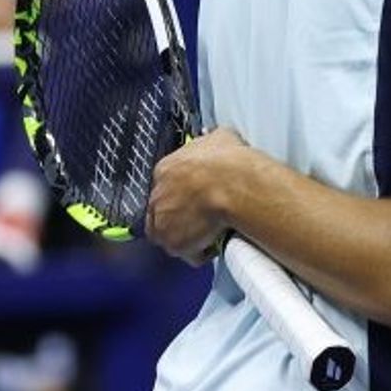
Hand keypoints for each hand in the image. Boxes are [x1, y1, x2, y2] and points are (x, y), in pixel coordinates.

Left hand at [146, 128, 246, 264]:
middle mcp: (158, 196)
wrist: (233, 184)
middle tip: (205, 217)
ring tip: (210, 234)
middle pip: (164, 211)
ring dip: (188, 236)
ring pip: (171, 234)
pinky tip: (215, 245)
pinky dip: (201, 252)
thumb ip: (211, 143)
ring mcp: (164, 223)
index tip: (198, 196)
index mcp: (165, 169)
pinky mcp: (176, 244)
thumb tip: (218, 140)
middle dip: (181, 216)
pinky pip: (188, 253)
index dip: (183, 193)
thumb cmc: (228, 161)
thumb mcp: (220, 137)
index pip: (166, 186)